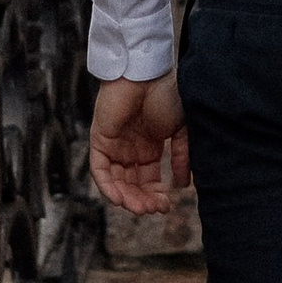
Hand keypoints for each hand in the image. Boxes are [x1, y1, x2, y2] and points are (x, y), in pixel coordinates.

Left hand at [91, 74, 192, 214]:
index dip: (156, 195)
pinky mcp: (100, 139)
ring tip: (140, 208)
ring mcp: (114, 146)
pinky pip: (99, 170)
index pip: (148, 180)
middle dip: (142, 200)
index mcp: (148, 148)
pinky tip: (121, 198)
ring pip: (115, 181)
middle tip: (154, 209)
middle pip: (132, 185)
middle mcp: (129, 150)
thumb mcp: (181, 130)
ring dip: (127, 198)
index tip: (167, 206)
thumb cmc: (167, 94)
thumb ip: (181, 156)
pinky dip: (107, 186)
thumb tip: (182, 185)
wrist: (148, 73)